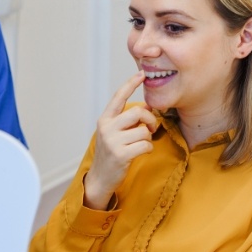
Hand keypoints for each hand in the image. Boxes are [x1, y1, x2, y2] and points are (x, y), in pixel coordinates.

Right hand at [84, 71, 156, 209]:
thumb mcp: (113, 132)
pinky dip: (148, 149)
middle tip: (151, 128)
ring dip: (148, 138)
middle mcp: (107, 127)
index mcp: (105, 119)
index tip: (141, 74)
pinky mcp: (121, 155)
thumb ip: (126, 120)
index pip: (118, 97)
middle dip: (150, 119)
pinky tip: (141, 152)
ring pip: (144, 130)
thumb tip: (147, 107)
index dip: (130, 84)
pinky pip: (145, 145)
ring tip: (140, 143)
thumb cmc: (111, 152)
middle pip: (138, 112)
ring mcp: (113, 141)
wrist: (100, 178)